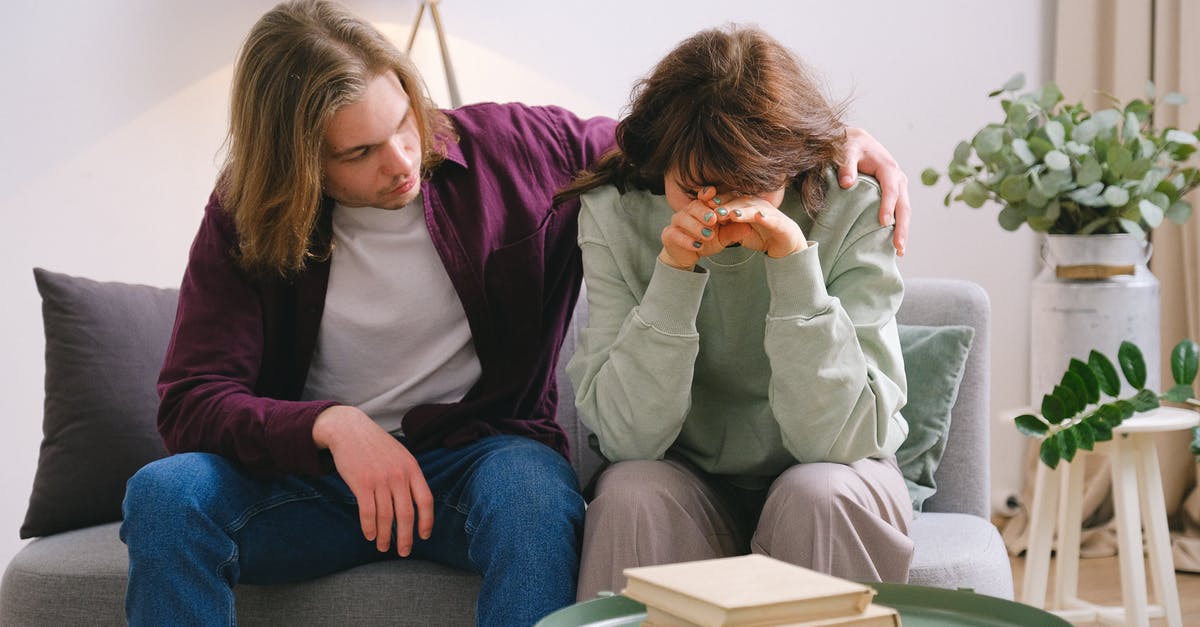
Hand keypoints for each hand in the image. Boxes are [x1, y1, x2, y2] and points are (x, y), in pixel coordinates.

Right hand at [313, 405, 433, 555]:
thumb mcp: (400, 455)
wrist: (349, 429)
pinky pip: (368, 513)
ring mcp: (380, 480)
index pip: (425, 501)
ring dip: (385, 536)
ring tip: (383, 547)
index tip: (424, 536)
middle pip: (406, 514)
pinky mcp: (361, 483)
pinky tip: (369, 535)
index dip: (426, 521)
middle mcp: (398, 475)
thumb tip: (415, 504)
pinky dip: (369, 528)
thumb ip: (409, 476)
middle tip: (403, 552)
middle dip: (405, 537)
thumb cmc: (376, 445)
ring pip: (386, 517)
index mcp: (412, 468)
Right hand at [659, 186, 728, 269]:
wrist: (687, 255)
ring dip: (696, 227)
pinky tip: (697, 246)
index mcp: (701, 207)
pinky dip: (687, 241)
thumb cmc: (706, 240)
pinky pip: (675, 235)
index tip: (713, 195)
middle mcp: (687, 211)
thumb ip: (733, 231)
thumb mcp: (722, 237)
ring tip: (708, 235)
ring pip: (683, 220)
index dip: (707, 194)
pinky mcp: (669, 235)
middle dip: (703, 212)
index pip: (703, 196)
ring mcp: (676, 223)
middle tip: (713, 219)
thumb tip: (749, 227)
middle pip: (693, 206)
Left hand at [712, 194, 806, 257]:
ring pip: (754, 208)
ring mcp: (769, 212)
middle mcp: (756, 204)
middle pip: (739, 201)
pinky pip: (772, 219)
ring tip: (731, 214)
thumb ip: (725, 224)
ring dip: (742, 210)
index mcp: (745, 204)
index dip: (716, 198)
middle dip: (725, 203)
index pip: (728, 198)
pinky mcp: (780, 223)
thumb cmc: (760, 234)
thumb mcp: (738, 230)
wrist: (784, 244)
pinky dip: (765, 217)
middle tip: (712, 206)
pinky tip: (759, 217)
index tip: (701, 201)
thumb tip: (707, 220)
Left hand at [839, 127, 909, 255]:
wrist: (857, 141)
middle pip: (904, 205)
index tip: (884, 223)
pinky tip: (893, 244)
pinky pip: (899, 211)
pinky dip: (898, 227)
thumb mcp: (846, 151)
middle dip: (902, 227)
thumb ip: (846, 165)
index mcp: (888, 168)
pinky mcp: (895, 194)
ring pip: (905, 211)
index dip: (888, 206)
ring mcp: (899, 187)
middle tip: (898, 247)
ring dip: (903, 231)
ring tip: (899, 252)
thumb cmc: (850, 146)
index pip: (891, 189)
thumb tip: (846, 183)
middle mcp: (898, 178)